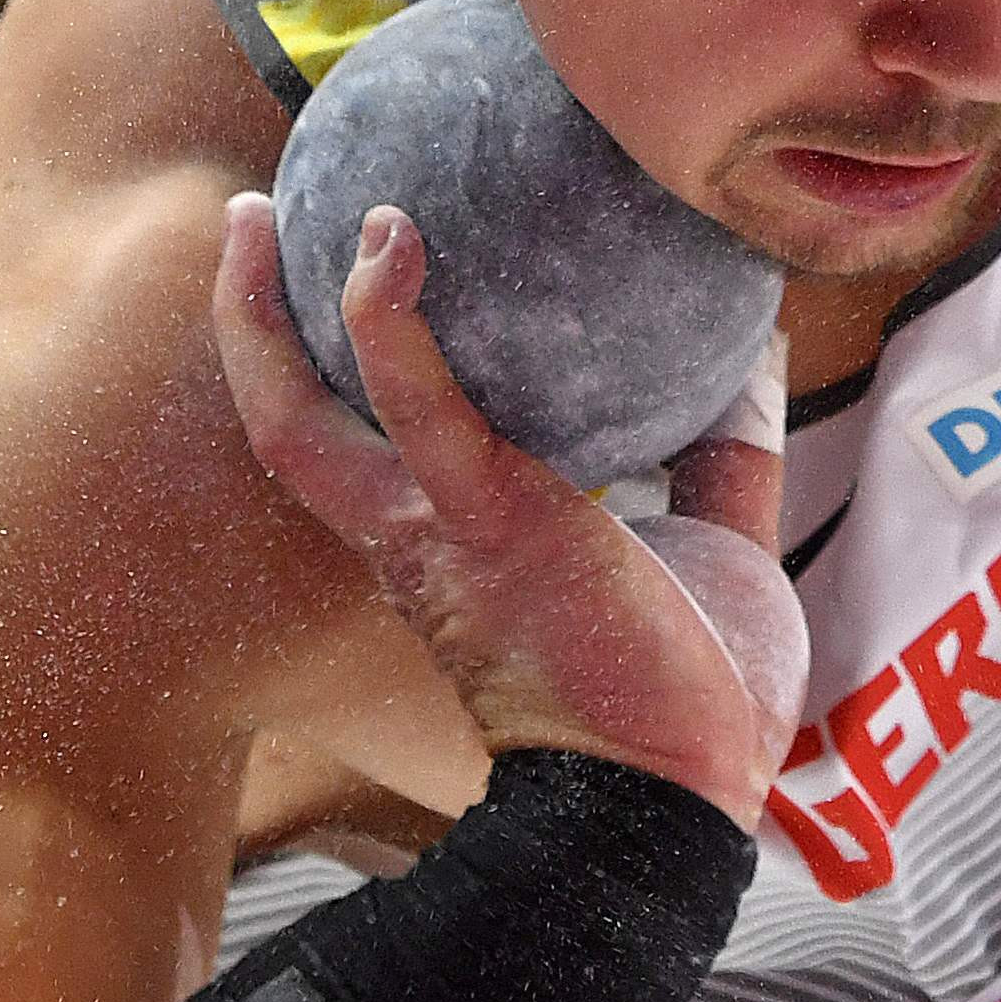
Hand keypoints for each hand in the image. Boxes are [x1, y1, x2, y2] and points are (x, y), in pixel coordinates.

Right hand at [210, 193, 805, 821]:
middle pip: (290, 425)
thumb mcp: (716, 546)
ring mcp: (440, 529)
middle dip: (251, 325)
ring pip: (304, 419)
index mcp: (464, 542)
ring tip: (287, 204)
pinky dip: (388, 322)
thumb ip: (723, 456)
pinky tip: (388, 245)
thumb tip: (750, 360)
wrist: (678, 797)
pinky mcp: (487, 519)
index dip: (331, 359)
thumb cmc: (690, 694)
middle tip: (250, 215)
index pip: (366, 443)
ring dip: (277, 308)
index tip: (333, 266)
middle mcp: (422, 534)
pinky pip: (417, 405)